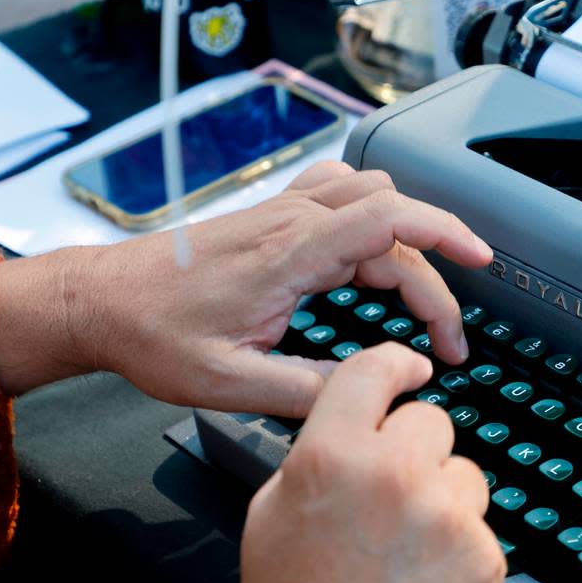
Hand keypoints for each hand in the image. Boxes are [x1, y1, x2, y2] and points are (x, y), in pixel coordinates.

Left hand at [0, 161, 492, 415]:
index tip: (481, 262)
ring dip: (410, 240)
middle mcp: (291, 221)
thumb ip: (312, 387)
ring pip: (374, 200)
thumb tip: (383, 385)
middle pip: (393, 220)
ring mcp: (283, 212)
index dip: (444, 233)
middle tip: (444, 339)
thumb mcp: (230, 383)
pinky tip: (379, 251)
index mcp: (288, 253)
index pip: (387, 220)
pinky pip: (344, 194)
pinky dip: (378, 217)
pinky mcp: (276, 217)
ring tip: (426, 294)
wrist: (100, 302)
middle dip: (436, 272)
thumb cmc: (153, 336)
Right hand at [240, 343, 505, 582]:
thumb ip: (316, 455)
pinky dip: (462, 549)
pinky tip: (425, 581)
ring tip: (404, 552)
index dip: (393, 364)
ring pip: (463, 474)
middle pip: (431, 421)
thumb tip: (352, 424)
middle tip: (390, 498)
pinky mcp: (485, 556)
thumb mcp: (271, 518)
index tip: (407, 368)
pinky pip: (481, 527)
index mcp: (331, 458)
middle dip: (413, 451)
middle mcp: (394, 476)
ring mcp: (447, 516)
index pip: (372, 370)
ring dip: (443, 500)